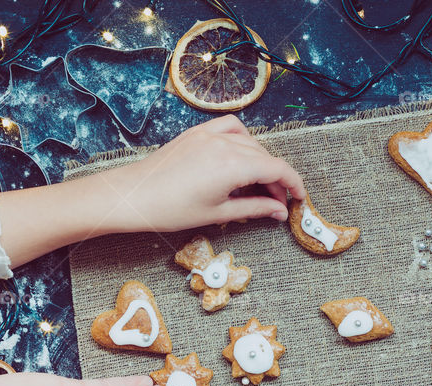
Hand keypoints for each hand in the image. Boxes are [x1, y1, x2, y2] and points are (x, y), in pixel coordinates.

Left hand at [0, 115, 307, 268]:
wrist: (132, 196)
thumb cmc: (171, 210)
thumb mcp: (218, 213)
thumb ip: (254, 208)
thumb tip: (279, 210)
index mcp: (233, 165)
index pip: (278, 168)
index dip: (293, 184)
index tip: (299, 199)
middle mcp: (224, 144)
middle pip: (265, 156)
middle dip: (276, 179)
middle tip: (276, 202)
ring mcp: (209, 135)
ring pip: (250, 143)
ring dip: (260, 161)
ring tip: (258, 184)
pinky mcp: (196, 133)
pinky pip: (230, 127)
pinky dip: (242, 139)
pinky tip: (239, 156)